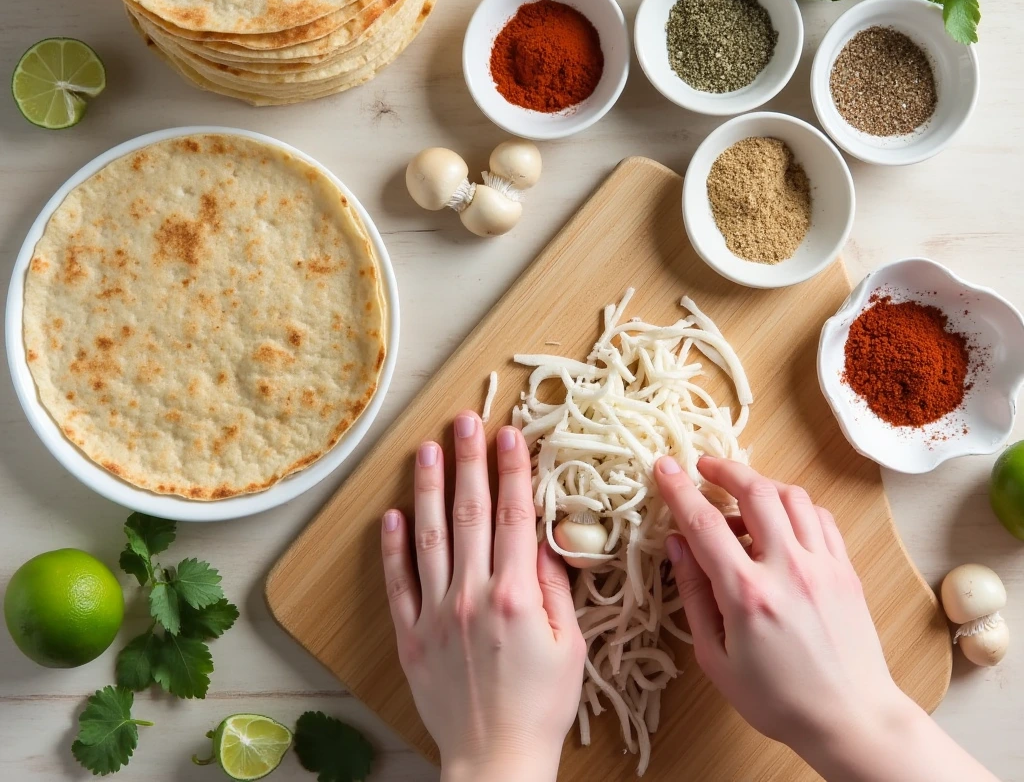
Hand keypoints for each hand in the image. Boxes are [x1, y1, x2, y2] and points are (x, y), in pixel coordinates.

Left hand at [381, 411, 584, 781]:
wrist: (496, 761)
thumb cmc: (542, 706)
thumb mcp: (569, 645)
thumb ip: (555, 587)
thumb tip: (544, 540)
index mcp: (518, 595)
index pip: (514, 515)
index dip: (512, 469)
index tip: (509, 433)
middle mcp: (473, 594)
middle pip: (469, 513)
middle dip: (468, 461)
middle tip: (464, 420)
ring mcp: (437, 613)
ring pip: (430, 536)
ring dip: (427, 488)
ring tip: (426, 449)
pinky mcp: (411, 635)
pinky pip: (398, 582)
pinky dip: (392, 548)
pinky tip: (391, 515)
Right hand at [654, 455, 999, 781]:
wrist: (852, 720)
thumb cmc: (778, 700)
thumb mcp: (716, 659)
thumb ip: (694, 597)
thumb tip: (676, 545)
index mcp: (748, 595)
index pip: (704, 523)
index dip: (679, 489)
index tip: (664, 466)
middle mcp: (788, 570)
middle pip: (755, 491)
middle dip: (724, 469)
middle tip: (704, 467)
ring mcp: (823, 566)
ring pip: (792, 496)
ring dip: (761, 483)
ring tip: (742, 494)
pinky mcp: (845, 570)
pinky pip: (820, 517)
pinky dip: (795, 506)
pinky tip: (780, 518)